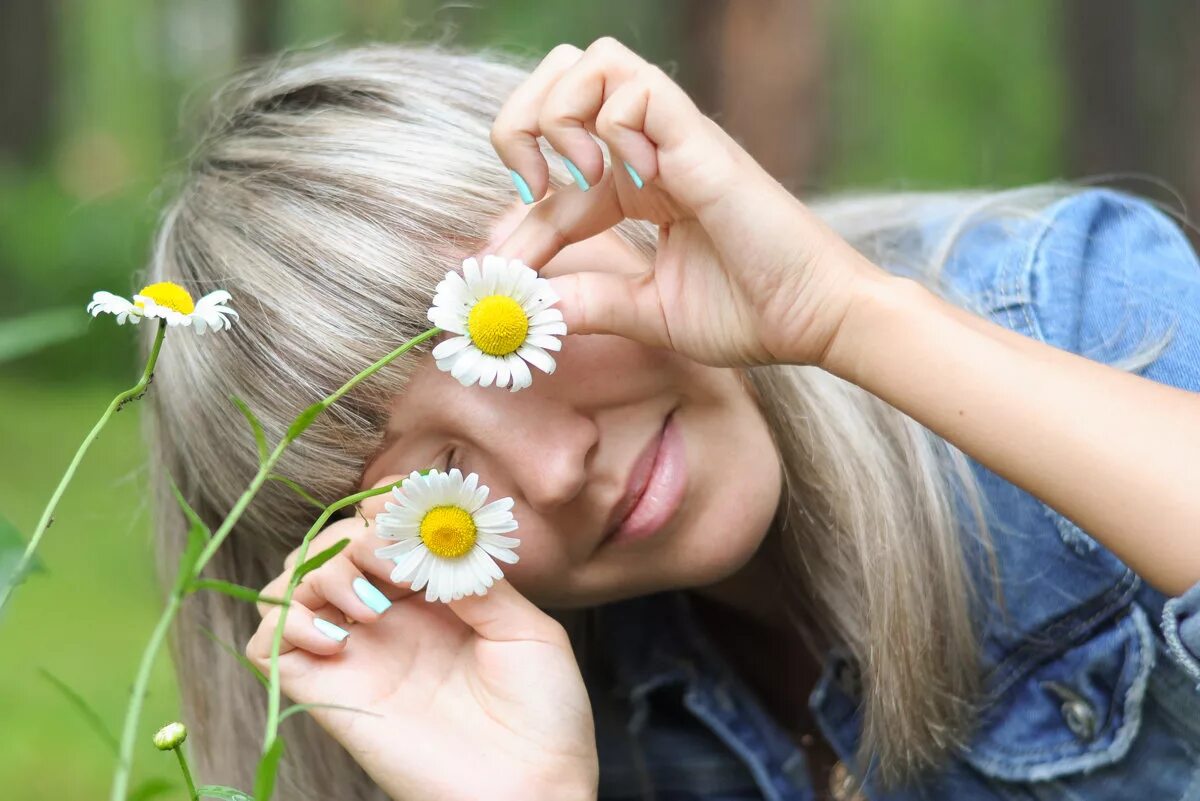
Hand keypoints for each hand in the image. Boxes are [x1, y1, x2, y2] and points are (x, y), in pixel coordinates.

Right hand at [245, 479, 597, 800]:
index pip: (381, 525)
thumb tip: (432, 539)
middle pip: (330, 543)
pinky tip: (338, 639)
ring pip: (288, 583)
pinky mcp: (328, 693)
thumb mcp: (526, 629)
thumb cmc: (545, 713)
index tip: (409, 517)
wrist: (534, 789)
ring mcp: (355, 653)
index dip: (385, 508)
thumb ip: (475, 580)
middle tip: (393, 566)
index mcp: (434, 593)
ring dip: (319, 573)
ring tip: (371, 606)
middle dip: (356, 536)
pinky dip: (285, 625)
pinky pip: (264, 644)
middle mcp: (387, 616)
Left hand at [490, 37, 881, 367]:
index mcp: (642, 187)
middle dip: (522, 125)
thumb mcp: (649, 312)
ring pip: (594, 61)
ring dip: (561, 115)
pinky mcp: (699, 139)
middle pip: (563, 76)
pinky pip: (634, 88)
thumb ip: (591, 301)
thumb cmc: (751, 312)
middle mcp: (653, 149)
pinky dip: (611, 127)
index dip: (519, 219)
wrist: (816, 320)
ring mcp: (676, 138)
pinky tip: (631, 182)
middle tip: (533, 192)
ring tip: (579, 180)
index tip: (503, 268)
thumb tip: (528, 306)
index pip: (556, 175)